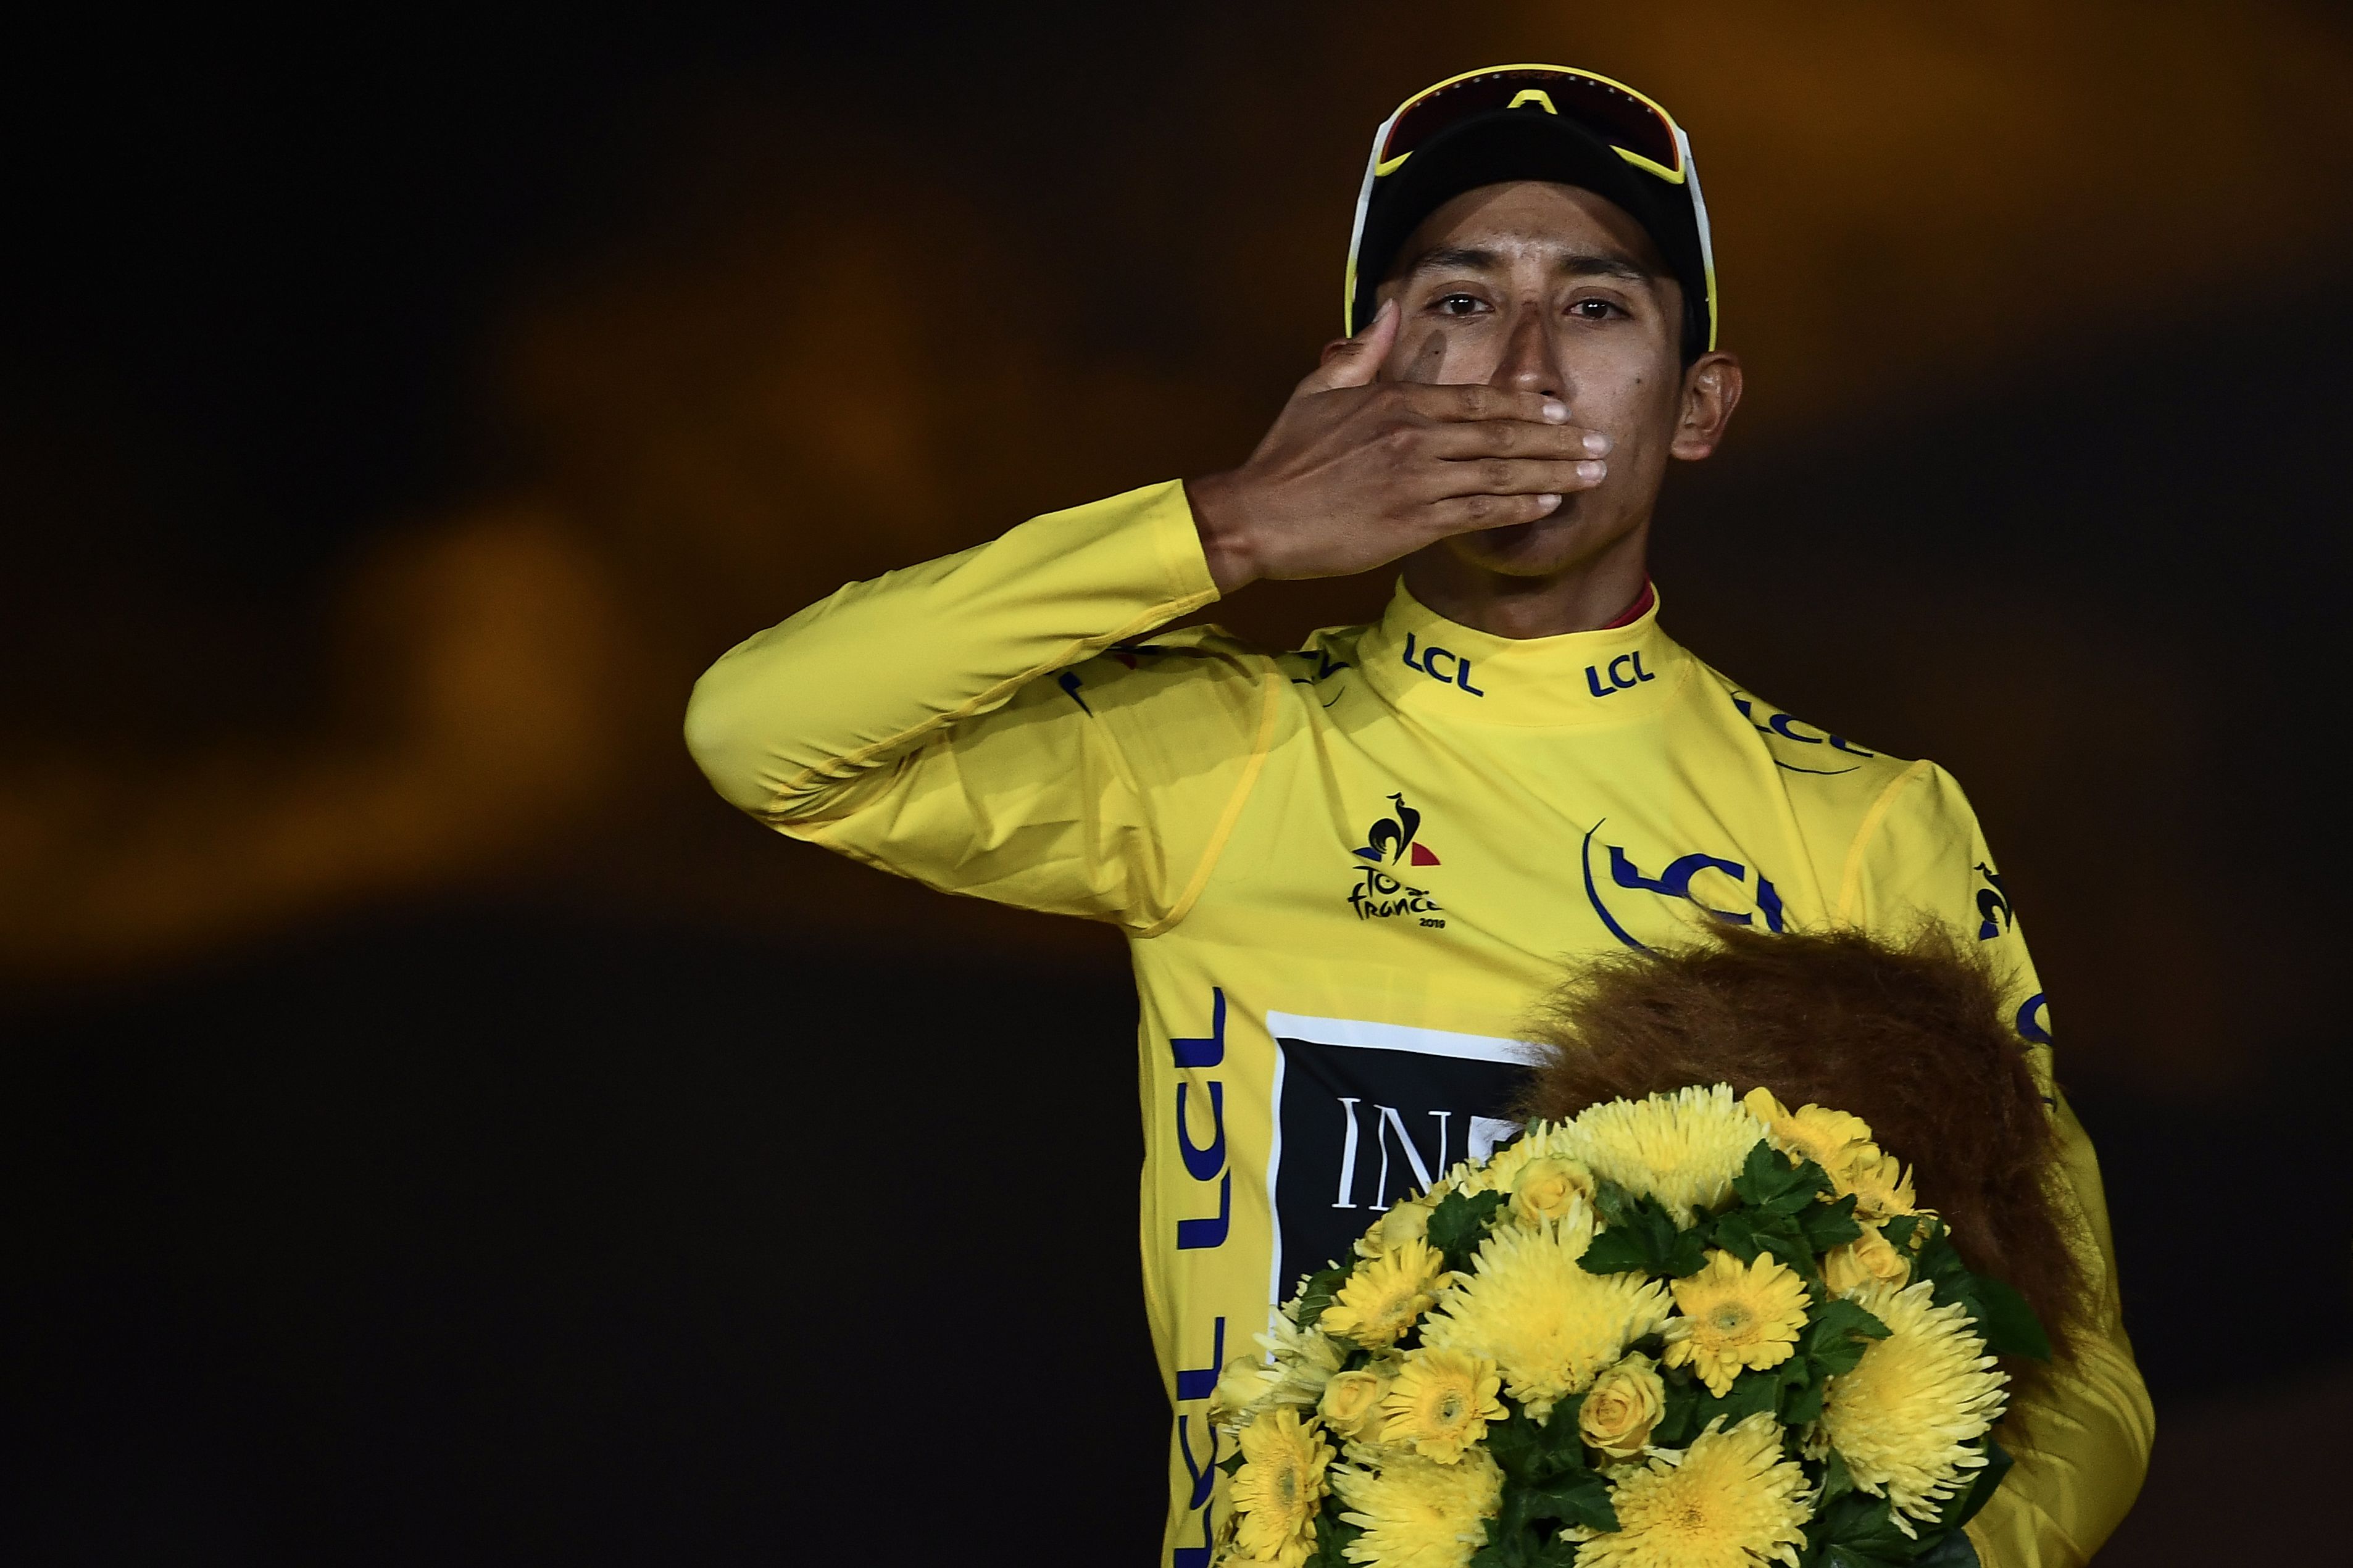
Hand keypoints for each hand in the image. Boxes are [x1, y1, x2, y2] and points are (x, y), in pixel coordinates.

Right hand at [1185, 300, 1611, 592]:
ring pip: (1501, 474)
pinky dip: (1517, 508)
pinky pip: (1478, 513)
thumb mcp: (1318, 389)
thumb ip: (1362, 352)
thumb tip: (1385, 308)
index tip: (1560, 409)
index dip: (1526, 404)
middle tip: (1600, 444)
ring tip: (1591, 475)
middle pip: (1503, 434)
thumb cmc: (1285, 456)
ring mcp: (1415, 482)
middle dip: (1559, 441)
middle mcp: (1414, 437)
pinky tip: (1546, 505)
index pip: (1479, 399)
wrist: (1256, 517)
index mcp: (1396, 401)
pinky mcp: (1410, 524)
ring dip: (1553, 474)